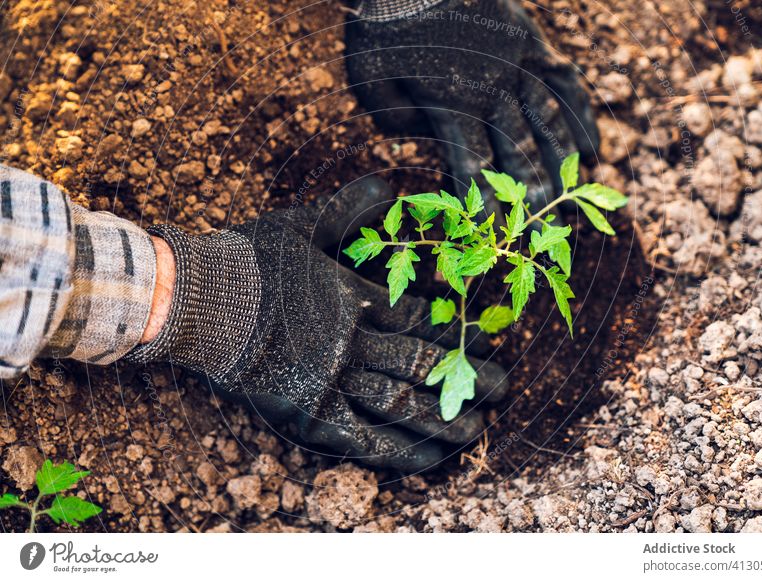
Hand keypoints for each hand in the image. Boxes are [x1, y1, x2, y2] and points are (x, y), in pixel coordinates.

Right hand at [128, 178, 507, 472]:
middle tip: (506, 386)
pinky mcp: (309, 414)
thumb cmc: (247, 261)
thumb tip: (392, 185)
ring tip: (482, 429)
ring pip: (404, 404)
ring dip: (446, 418)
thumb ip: (348, 208)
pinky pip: (364, 440)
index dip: (455, 331)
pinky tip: (433, 459)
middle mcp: (353, 342)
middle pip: (424, 363)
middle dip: (468, 376)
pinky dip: (400, 451)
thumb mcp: (301, 225)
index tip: (486, 338)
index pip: (419, 319)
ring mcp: (333, 381)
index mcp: (355, 297)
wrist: (194, 299)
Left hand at [345, 0, 598, 216]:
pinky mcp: (529, 39)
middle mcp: (491, 88)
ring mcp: (516, 62)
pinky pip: (563, 80)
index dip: (486, 204)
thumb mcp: (369, 77)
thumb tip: (422, 137)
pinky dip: (581, 116)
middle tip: (544, 231)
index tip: (497, 235)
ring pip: (549, 120)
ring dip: (563, 163)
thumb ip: (395, 118)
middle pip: (519, 150)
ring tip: (575, 197)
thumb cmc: (382, 23)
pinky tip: (593, 147)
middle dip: (532, 195)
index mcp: (451, 104)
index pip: (475, 167)